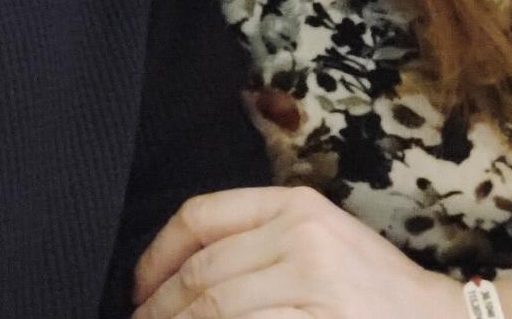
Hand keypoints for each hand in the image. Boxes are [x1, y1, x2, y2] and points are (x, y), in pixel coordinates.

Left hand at [132, 185, 465, 317]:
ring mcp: (314, 285)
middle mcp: (302, 237)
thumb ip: (258, 241)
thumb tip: (180, 275)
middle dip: (158, 309)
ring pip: (217, 311)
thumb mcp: (320, 240)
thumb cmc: (374, 291)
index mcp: (296, 204)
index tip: (136, 289)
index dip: (155, 255)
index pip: (201, 216)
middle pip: (202, 273)